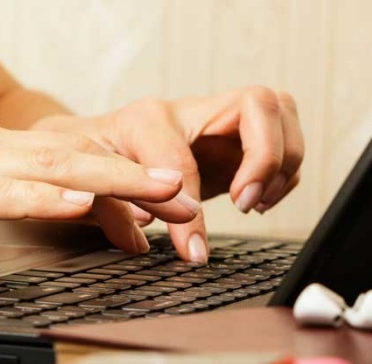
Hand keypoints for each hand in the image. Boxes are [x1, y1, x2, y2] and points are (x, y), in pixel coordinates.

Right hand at [0, 118, 202, 250]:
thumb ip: (25, 204)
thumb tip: (82, 215)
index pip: (76, 160)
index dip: (128, 178)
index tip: (172, 199)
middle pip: (77, 160)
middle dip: (138, 179)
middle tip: (187, 197)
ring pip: (50, 171)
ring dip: (112, 183)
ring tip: (161, 195)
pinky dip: (41, 198)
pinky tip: (79, 204)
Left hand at [32, 86, 304, 262]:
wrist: (101, 143)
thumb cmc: (92, 158)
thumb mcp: (88, 184)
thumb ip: (112, 211)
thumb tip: (138, 240)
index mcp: (147, 120)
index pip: (181, 160)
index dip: (190, 211)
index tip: (192, 251)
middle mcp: (189, 112)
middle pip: (258, 104)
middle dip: (263, 158)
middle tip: (244, 204)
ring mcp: (216, 121)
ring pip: (279, 112)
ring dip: (281, 162)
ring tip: (253, 203)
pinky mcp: (233, 139)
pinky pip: (283, 139)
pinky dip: (282, 172)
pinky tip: (256, 200)